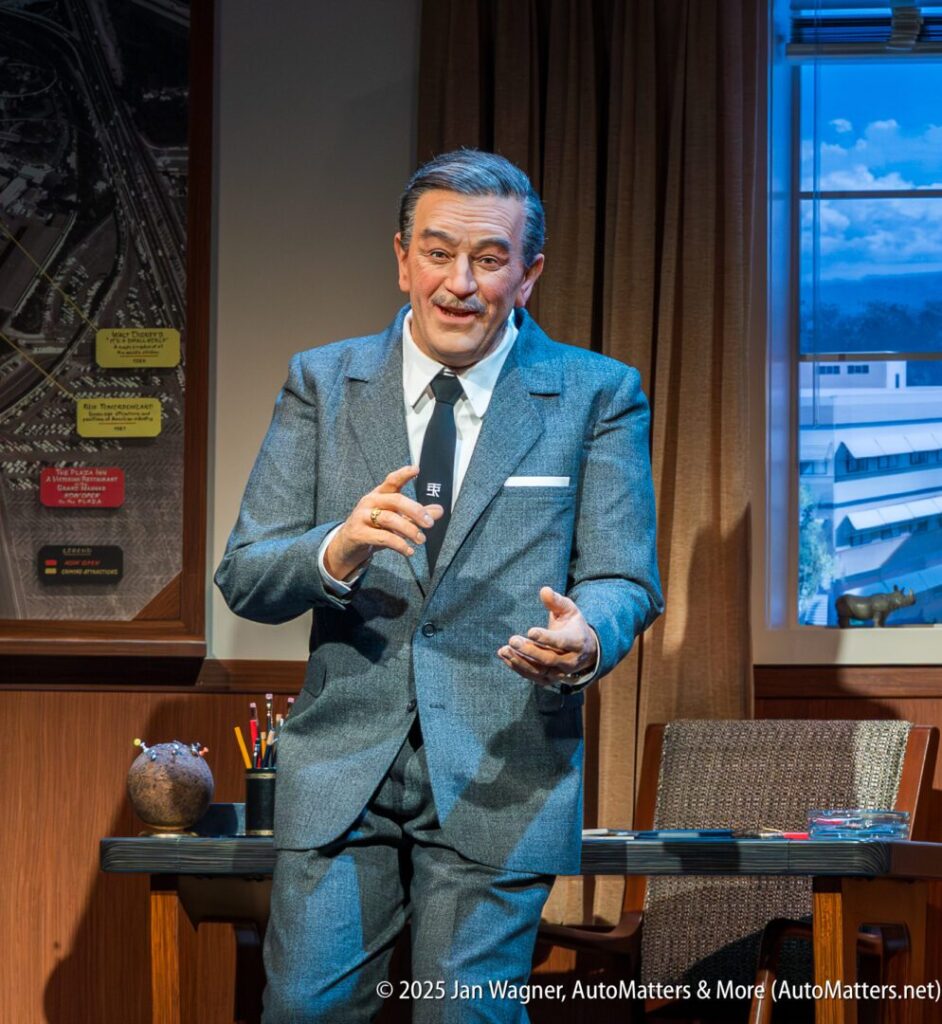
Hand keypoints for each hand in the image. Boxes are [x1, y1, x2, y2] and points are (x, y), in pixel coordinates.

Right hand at [324, 465, 443, 579]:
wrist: (349, 545)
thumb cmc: (374, 527)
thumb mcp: (396, 519)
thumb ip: (416, 515)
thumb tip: (439, 511)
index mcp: (380, 494)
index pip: (392, 480)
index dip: (403, 474)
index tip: (417, 469)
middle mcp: (371, 501)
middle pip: (396, 500)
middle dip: (415, 511)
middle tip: (429, 524)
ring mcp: (362, 517)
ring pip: (389, 519)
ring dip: (409, 529)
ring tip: (421, 540)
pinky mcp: (359, 533)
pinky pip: (382, 537)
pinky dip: (399, 545)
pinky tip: (409, 551)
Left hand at [498, 586, 597, 687]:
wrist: (585, 651)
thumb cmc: (573, 625)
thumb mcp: (570, 610)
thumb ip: (557, 601)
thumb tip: (544, 590)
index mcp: (577, 642)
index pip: (562, 642)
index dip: (546, 638)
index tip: (530, 631)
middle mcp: (570, 661)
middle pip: (548, 659)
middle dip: (529, 650)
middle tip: (512, 640)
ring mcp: (560, 673)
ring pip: (539, 670)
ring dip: (520, 661)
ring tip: (504, 650)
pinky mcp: (549, 679)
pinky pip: (533, 676)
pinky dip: (518, 667)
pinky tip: (505, 656)